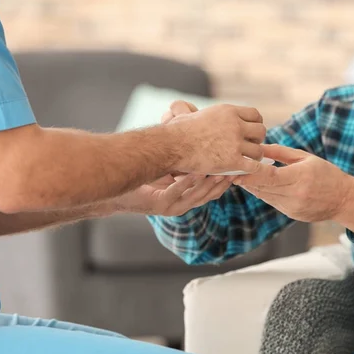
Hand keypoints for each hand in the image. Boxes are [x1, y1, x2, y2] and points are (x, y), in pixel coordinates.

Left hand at [113, 173, 234, 215]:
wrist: (115, 189)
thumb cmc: (141, 179)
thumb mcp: (168, 172)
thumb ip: (184, 167)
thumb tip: (200, 147)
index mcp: (185, 200)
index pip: (212, 192)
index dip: (225, 182)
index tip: (238, 168)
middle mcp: (181, 206)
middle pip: (209, 195)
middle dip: (223, 182)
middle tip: (236, 168)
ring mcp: (171, 207)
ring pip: (196, 196)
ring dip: (209, 182)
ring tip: (221, 170)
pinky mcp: (159, 204)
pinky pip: (178, 192)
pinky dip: (188, 182)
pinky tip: (196, 171)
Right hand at [164, 101, 266, 174]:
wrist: (172, 146)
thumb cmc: (178, 131)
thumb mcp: (195, 113)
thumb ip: (203, 113)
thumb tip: (183, 106)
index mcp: (229, 111)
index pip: (255, 115)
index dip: (256, 124)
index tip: (251, 132)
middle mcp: (235, 125)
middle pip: (261, 131)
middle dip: (258, 140)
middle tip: (251, 147)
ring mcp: (235, 143)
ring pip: (258, 150)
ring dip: (255, 157)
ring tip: (248, 161)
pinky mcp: (233, 160)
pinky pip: (254, 166)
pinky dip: (254, 170)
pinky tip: (249, 171)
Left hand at [233, 145, 353, 222]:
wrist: (343, 199)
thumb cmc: (326, 173)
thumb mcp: (306, 158)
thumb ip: (281, 153)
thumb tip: (260, 147)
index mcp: (299, 176)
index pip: (268, 175)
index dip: (250, 172)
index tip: (237, 166)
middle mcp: (295, 194)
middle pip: (262, 187)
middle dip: (245, 179)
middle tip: (230, 170)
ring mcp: (292, 206)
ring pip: (264, 195)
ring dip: (251, 186)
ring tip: (238, 176)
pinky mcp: (291, 213)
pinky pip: (271, 201)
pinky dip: (262, 193)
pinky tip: (255, 185)